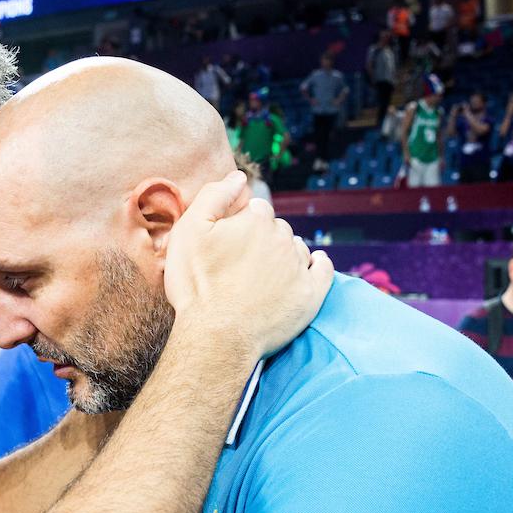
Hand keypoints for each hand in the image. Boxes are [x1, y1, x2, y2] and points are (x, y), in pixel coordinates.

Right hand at [164, 171, 333, 359]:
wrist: (217, 336)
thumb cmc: (197, 285)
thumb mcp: (188, 232)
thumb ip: (212, 196)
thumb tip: (238, 176)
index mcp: (255, 219)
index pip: (255, 209)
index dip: (241, 223)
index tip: (229, 243)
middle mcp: (283, 238)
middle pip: (277, 229)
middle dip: (263, 239)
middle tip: (242, 263)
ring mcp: (299, 266)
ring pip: (296, 248)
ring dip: (285, 253)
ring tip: (265, 274)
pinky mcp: (311, 294)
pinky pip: (324, 270)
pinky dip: (319, 265)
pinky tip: (313, 265)